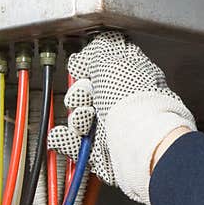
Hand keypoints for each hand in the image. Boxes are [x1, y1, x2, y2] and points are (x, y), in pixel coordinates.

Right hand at [48, 32, 195, 204]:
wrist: (138, 142)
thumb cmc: (133, 101)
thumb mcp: (112, 61)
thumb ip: (96, 53)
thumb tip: (85, 55)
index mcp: (133, 76)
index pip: (107, 65)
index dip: (90, 66)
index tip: (82, 68)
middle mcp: (124, 103)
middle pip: (89, 94)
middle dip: (80, 94)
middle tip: (85, 95)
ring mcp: (114, 128)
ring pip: (81, 118)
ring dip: (75, 117)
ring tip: (85, 119)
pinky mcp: (102, 152)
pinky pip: (76, 143)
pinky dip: (67, 139)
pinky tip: (66, 134)